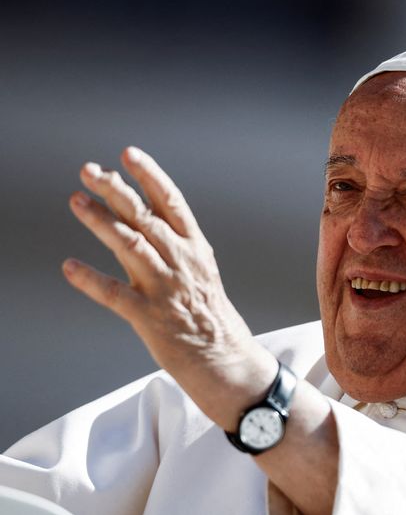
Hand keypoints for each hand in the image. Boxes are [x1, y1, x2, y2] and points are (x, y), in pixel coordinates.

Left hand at [63, 146, 274, 428]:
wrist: (227, 361)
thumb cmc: (212, 317)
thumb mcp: (202, 273)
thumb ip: (176, 248)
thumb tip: (145, 222)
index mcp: (196, 249)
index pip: (173, 203)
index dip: (150, 176)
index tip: (128, 154)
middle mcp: (182, 263)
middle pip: (145, 218)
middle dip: (116, 190)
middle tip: (89, 170)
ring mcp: (166, 289)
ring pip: (130, 246)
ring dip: (101, 222)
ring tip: (76, 201)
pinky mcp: (150, 318)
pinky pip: (115, 295)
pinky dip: (90, 280)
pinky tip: (69, 266)